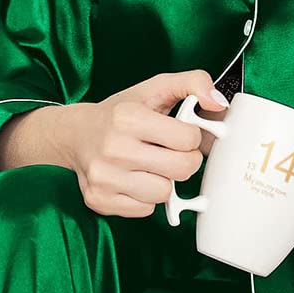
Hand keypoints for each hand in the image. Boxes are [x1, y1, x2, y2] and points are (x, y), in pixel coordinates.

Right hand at [62, 70, 227, 217]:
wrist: (75, 134)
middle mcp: (113, 148)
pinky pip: (144, 210)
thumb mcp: (155, 88)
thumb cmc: (120, 112)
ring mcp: (104, 177)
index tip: (179, 134)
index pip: (188, 139)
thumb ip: (193, 83)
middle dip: (184, 161)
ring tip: (149, 166)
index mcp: (129, 117)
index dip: (191, 137)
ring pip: (164, 194)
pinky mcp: (99, 200)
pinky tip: (134, 180)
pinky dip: (145, 197)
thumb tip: (218, 103)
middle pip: (181, 169)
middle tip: (172, 153)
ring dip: (164, 182)